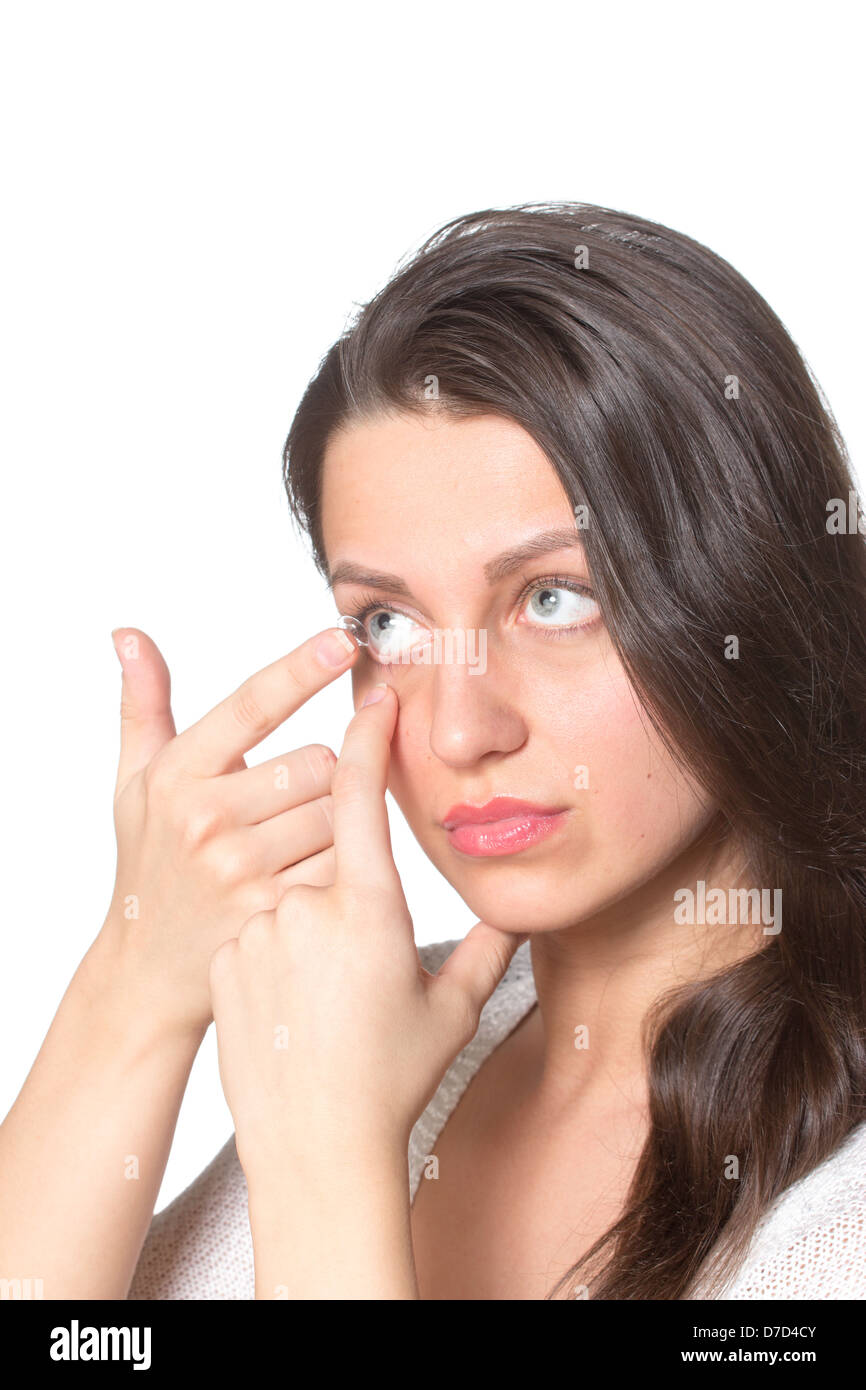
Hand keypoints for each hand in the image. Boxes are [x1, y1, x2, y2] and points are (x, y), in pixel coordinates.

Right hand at [93, 624, 358, 1036]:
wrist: (149, 967)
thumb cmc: (150, 859)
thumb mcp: (135, 782)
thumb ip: (144, 706)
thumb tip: (127, 634)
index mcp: (177, 775)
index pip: (251, 706)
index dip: (301, 668)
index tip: (343, 637)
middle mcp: (206, 819)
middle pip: (318, 762)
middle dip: (318, 776)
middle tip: (285, 805)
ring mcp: (241, 869)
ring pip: (338, 812)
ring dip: (333, 821)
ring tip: (291, 845)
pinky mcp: (275, 910)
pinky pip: (344, 862)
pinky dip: (340, 865)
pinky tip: (306, 878)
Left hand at [208, 680, 524, 1179]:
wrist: (313, 1150)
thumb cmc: (390, 1083)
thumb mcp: (452, 1012)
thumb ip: (486, 949)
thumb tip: (516, 913)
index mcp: (369, 908)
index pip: (357, 792)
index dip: (365, 738)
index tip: (371, 701)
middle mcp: (306, 906)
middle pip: (326, 851)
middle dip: (347, 887)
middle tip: (360, 964)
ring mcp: (258, 931)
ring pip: (291, 892)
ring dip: (311, 924)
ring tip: (325, 1000)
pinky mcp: (227, 958)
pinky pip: (256, 927)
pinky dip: (275, 950)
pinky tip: (292, 1007)